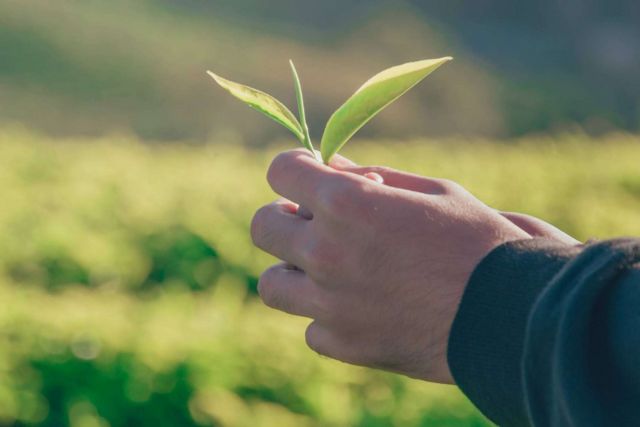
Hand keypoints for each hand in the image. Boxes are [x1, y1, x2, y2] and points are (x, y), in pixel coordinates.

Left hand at [251, 149, 530, 383]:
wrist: (511, 312)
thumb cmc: (477, 240)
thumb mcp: (430, 191)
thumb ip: (371, 177)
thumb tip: (331, 167)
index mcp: (347, 203)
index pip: (280, 171)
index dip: (293, 166)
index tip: (308, 172)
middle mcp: (326, 252)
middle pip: (261, 227)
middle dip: (284, 217)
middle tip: (312, 220)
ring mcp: (329, 304)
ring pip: (271, 284)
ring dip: (293, 270)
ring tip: (328, 268)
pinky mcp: (344, 344)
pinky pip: (311, 327)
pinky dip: (327, 316)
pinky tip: (360, 308)